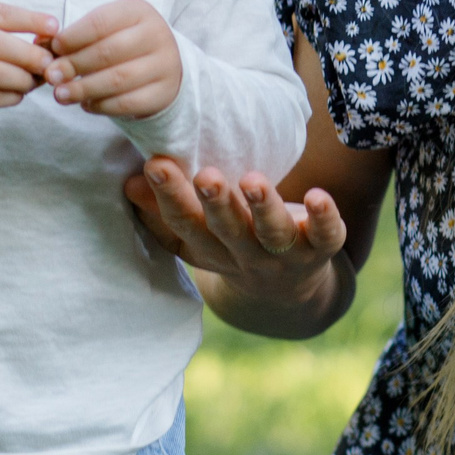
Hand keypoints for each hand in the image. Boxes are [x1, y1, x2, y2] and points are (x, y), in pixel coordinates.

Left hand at [47, 0, 181, 117]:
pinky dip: (101, 105)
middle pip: (108, 51)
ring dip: (84, 89)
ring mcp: (165, 64)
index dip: (73, 37)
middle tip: (51, 76)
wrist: (161, 63)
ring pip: (118, 79)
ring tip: (60, 95)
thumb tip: (39, 44)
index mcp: (138, 11)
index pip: (101, 22)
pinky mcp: (163, 92)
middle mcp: (157, 34)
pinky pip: (127, 103)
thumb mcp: (101, 31)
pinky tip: (85, 104)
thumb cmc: (121, 42)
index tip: (53, 49)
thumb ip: (72, 37)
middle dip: (75, 65)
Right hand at [123, 157, 347, 308]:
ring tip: (253, 180)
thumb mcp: (197, 236)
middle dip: (216, 204)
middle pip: (226, 231)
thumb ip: (164, 212)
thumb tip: (128, 180)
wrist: (288, 290)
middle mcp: (244, 255)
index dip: (169, 198)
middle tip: (206, 176)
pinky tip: (319, 196)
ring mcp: (283, 255)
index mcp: (209, 249)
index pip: (185, 224)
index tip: (155, 163)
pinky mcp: (320, 250)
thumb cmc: (234, 244)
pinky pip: (326, 236)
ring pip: (272, 233)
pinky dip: (324, 218)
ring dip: (263, 207)